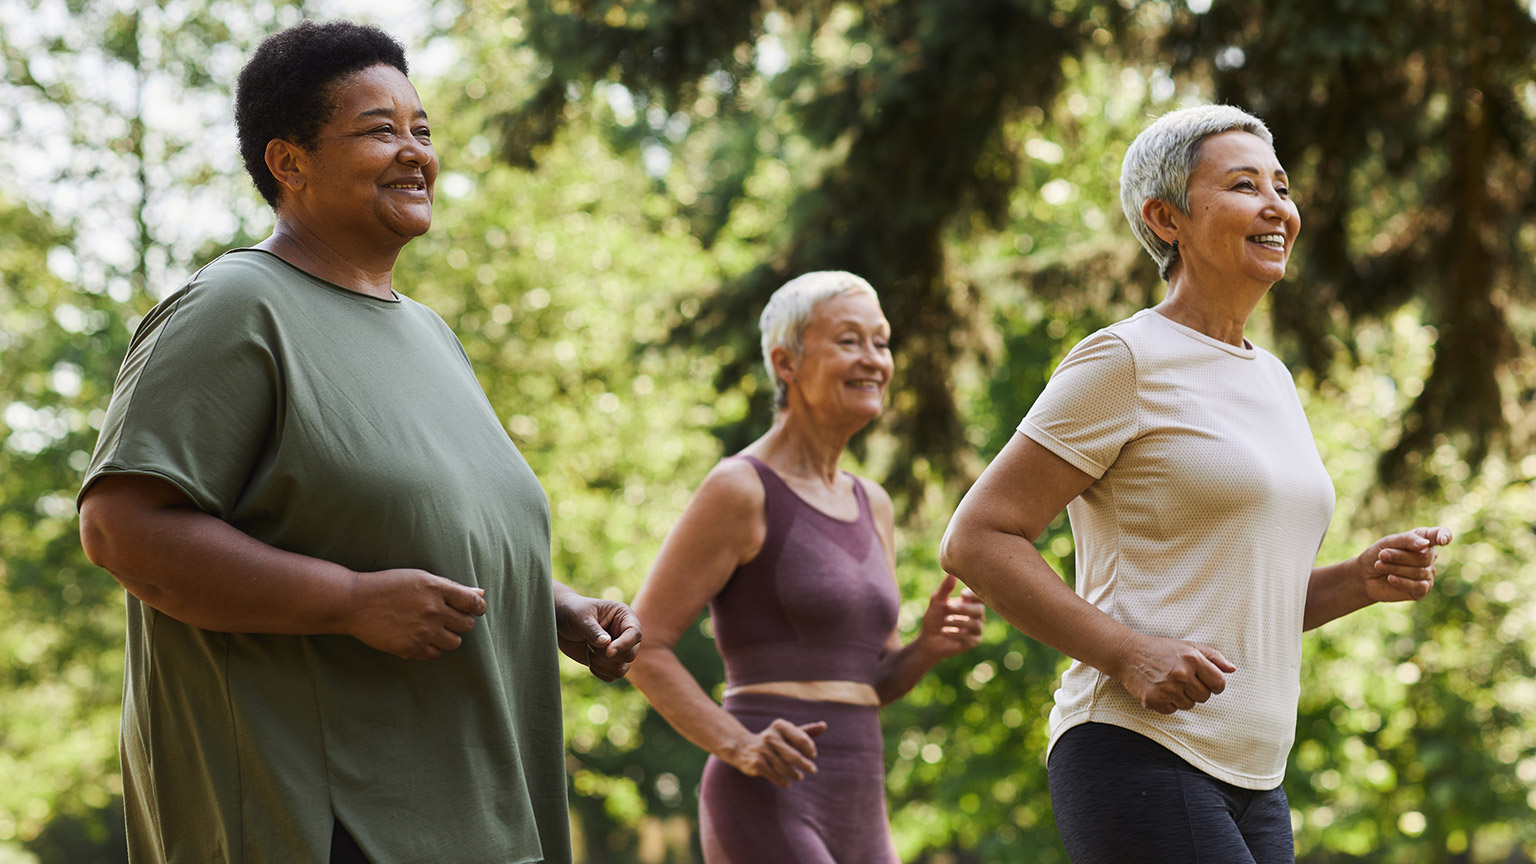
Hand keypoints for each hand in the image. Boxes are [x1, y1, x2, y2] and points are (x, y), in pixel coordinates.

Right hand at [346, 568, 485, 660]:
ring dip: (447, 637)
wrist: (355, 603)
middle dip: (460, 622)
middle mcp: (433, 610)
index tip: (474, 610)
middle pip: (467, 625)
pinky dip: (430, 648)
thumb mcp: (420, 578)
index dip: (478, 608)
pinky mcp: (411, 648)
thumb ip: (451, 587)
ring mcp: (423, 631)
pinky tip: (418, 638)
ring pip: (454, 643)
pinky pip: (434, 655)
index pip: (473, 603)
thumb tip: (480, 594)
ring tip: (431, 629)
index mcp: (437, 589)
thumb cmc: (389, 586)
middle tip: (445, 618)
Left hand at [556, 593, 642, 681]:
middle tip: (590, 646)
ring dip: (602, 666)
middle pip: (630, 654)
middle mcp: (625, 634)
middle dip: (608, 656)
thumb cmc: (572, 612)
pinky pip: (611, 676)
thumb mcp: (581, 617)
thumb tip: (606, 644)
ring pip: (622, 669)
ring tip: (588, 652)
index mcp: (624, 616)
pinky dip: (599, 671)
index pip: (634, 633)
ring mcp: (619, 649)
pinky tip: (588, 658)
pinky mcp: (609, 662)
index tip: (607, 652)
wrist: (560, 621)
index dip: (624, 644)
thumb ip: (593, 630)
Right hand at [721, 719, 828, 787]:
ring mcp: (762, 751)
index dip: (809, 747)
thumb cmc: (771, 741)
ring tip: (799, 777)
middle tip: (813, 770)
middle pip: (793, 755)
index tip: (813, 755)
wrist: (742, 748)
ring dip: (794, 774)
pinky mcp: (757, 763)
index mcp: (779, 727)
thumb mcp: (787, 734)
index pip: (800, 737)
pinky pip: (774, 775)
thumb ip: (806, 731)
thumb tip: (825, 726)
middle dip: (805, 765)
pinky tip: (788, 783)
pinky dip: (783, 781)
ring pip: (784, 767)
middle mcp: (770, 737)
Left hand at [916, 574, 985, 658]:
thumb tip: (951, 574)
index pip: (979, 596)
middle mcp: (976, 615)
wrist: (928, 639)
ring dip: (959, 622)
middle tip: (948, 607)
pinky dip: (957, 634)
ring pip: (976, 624)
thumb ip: (945, 588)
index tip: (962, 594)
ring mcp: (976, 628)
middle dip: (963, 608)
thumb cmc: (934, 618)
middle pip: (980, 609)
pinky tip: (945, 631)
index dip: (974, 594)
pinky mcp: (973, 641)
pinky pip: (971, 637)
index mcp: (969, 602)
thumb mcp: (937, 601)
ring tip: (945, 621)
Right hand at [1113, 633, 1235, 714]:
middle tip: (1182, 679)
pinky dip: (1167, 703)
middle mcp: (1181, 675)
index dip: (1215, 684)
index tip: (1205, 680)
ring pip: (1189, 705)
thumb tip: (1232, 670)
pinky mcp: (1154, 701)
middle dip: (1196, 690)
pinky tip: (1159, 689)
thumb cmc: (1161, 650)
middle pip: (1204, 697)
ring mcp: (1167, 689)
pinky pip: (1172, 710)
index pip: (1219, 683)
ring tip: (1169, 683)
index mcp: (1192, 659)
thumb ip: (1213, 657)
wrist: (1128, 654)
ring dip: (1182, 697)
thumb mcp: (1188, 646)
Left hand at [1359, 526, 1451, 602]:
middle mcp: (1429, 557)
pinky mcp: (1421, 590)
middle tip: (1382, 555)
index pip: (1440, 535)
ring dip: (1395, 568)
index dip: (1444, 536)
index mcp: (1423, 540)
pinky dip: (1402, 581)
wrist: (1364, 575)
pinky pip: (1419, 586)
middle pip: (1424, 556)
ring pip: (1419, 571)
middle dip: (1400, 556)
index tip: (1442, 541)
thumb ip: (1407, 540)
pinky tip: (1390, 578)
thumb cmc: (1377, 555)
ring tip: (1379, 565)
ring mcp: (1427, 574)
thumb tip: (1426, 545)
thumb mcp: (1388, 542)